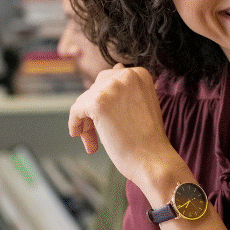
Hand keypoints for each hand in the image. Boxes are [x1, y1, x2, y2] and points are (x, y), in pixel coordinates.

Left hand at [67, 64, 178, 182]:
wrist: (153, 160)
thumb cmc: (148, 139)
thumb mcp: (142, 103)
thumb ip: (127, 88)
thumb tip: (116, 69)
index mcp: (139, 73)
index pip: (109, 80)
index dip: (105, 102)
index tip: (108, 120)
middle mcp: (126, 75)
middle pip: (95, 89)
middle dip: (93, 111)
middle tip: (97, 133)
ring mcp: (112, 87)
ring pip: (84, 101)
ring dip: (86, 122)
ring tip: (93, 142)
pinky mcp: (98, 103)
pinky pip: (76, 111)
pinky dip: (75, 124)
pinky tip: (80, 136)